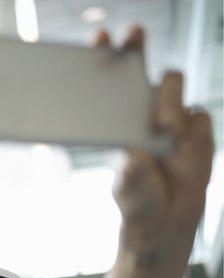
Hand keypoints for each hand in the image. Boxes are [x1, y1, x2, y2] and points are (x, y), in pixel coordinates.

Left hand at [96, 27, 213, 255]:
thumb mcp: (126, 185)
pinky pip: (199, 115)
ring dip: (168, 103)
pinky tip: (183, 151)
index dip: (106, 54)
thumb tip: (133, 158)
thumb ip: (130, 170)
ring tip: (164, 133)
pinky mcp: (196, 127)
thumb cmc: (136, 199)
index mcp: (116, 117)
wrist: (168, 219)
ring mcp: (172, 115)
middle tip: (133, 35)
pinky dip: (192, 131)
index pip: (111, 80)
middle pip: (142, 65)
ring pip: (174, 84)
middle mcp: (142, 110)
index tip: (100, 37)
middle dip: (137, 47)